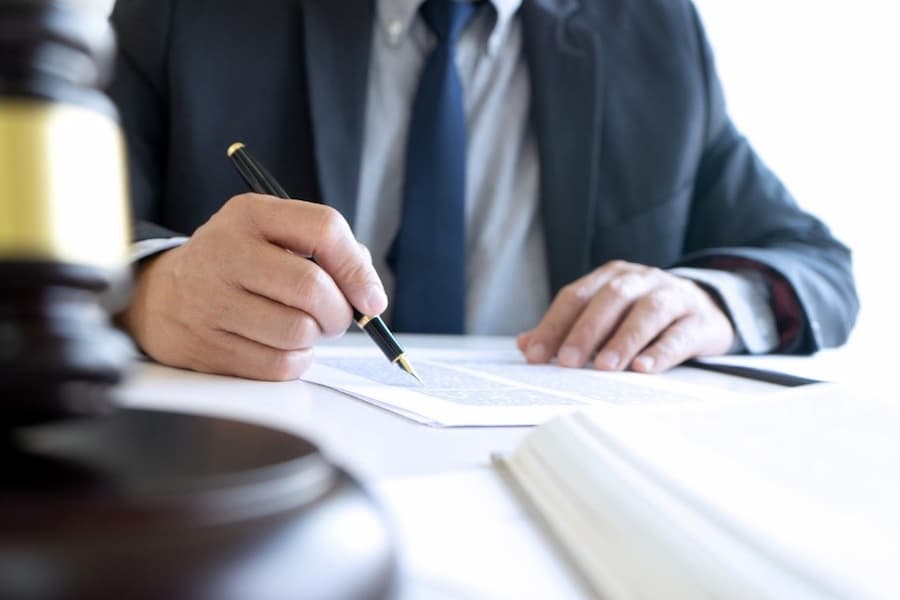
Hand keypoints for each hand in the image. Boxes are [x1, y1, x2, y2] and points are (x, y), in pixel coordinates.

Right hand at [119, 193, 386, 379]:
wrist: (164, 296)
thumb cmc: (239, 265)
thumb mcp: (273, 235)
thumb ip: (327, 251)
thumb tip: (369, 294)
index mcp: (250, 215)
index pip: (324, 229)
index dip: (358, 268)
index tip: (371, 297)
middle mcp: (226, 253)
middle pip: (312, 288)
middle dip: (339, 312)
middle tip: (337, 317)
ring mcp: (212, 301)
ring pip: (298, 331)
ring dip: (316, 338)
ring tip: (304, 328)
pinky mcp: (208, 347)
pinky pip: (278, 365)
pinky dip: (296, 361)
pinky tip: (284, 347)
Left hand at [517, 260, 734, 372]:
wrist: (706, 309)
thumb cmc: (643, 316)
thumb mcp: (605, 316)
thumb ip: (566, 328)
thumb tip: (525, 344)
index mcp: (611, 277)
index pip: (576, 296)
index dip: (553, 325)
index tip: (534, 354)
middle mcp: (641, 280)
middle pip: (610, 299)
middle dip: (585, 331)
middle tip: (567, 362)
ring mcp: (673, 297)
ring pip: (646, 313)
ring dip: (623, 340)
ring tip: (604, 367)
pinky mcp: (699, 320)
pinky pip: (679, 334)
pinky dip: (660, 352)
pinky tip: (644, 368)